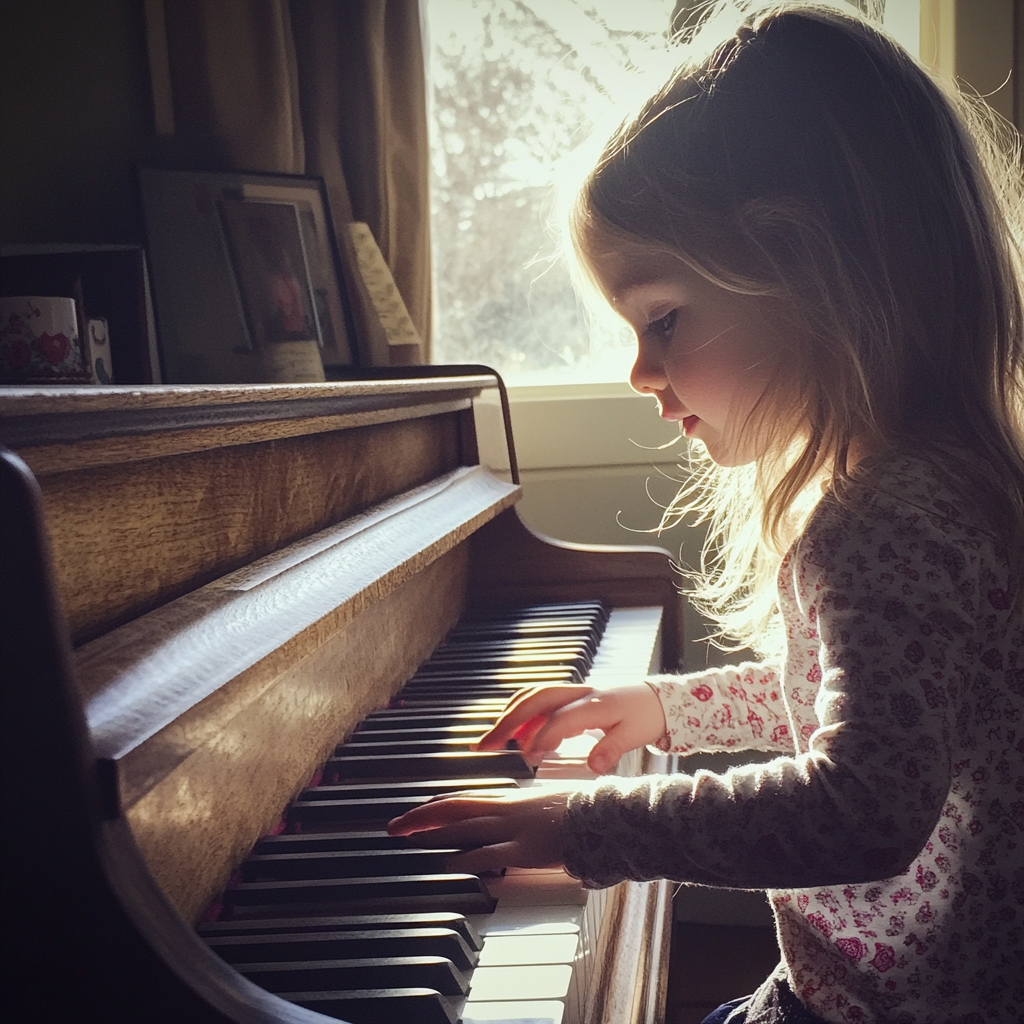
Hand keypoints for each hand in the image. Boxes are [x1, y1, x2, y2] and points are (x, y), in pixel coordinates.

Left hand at [386, 789, 570, 873]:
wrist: (605, 814)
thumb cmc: (582, 811)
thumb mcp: (548, 807)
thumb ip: (529, 815)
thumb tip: (518, 823)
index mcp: (512, 800)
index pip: (463, 800)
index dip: (435, 807)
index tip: (414, 813)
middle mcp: (508, 810)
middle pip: (454, 810)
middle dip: (420, 818)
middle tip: (394, 826)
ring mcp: (515, 829)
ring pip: (463, 827)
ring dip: (433, 833)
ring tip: (409, 839)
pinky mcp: (526, 849)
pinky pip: (489, 853)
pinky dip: (466, 858)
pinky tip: (448, 864)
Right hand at [475, 683, 666, 774]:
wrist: (657, 698)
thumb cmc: (644, 716)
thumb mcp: (634, 736)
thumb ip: (611, 749)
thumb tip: (593, 766)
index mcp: (594, 703)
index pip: (559, 719)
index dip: (542, 737)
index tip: (528, 757)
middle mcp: (578, 693)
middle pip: (534, 701)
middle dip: (507, 722)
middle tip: (484, 746)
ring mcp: (571, 693)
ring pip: (532, 697)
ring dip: (509, 717)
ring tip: (491, 742)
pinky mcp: (569, 697)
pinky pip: (539, 702)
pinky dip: (522, 716)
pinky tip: (518, 738)